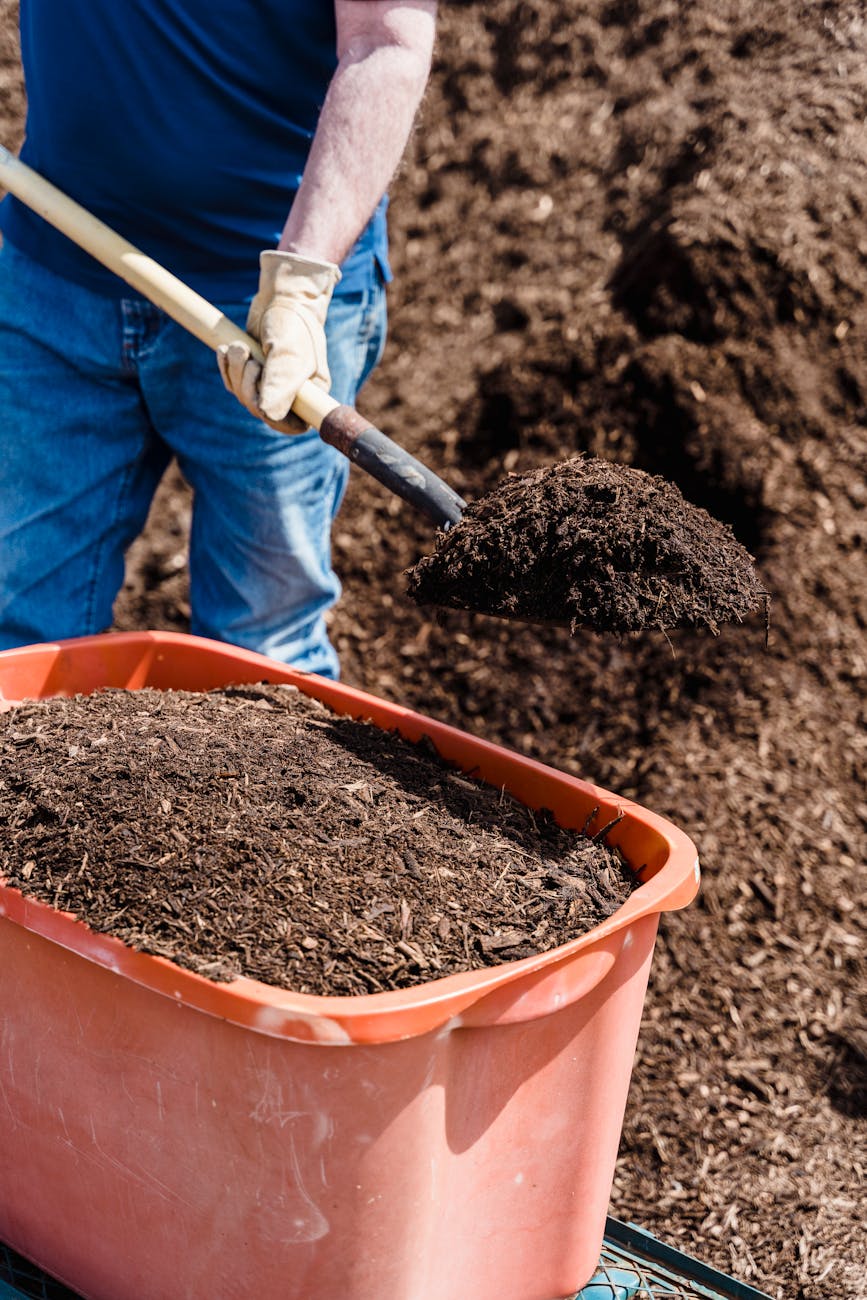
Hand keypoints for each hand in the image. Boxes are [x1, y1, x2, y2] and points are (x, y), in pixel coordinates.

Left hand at [218, 250, 339, 432]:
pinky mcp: (252, 373)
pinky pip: (233, 382)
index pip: (290, 425)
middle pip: (259, 410)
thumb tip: (265, 414)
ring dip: (235, 371)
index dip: (270, 414)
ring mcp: (270, 385)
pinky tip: (226, 349)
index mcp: (310, 396)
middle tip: (248, 356)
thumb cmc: (293, 324)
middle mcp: (291, 394)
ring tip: (239, 346)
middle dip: (246, 384)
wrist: (282, 297)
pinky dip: (226, 366)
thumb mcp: (289, 353)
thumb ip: (279, 384)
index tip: (261, 391)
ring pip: (243, 396)